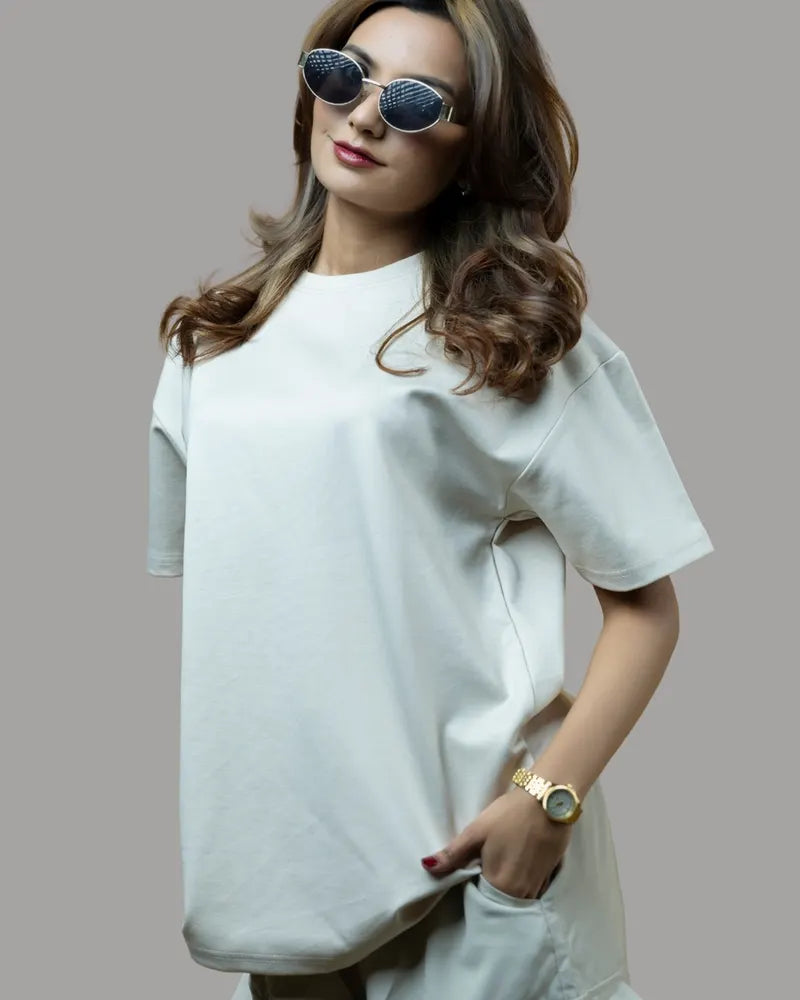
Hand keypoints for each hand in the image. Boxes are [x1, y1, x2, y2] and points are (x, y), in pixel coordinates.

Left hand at [420, 786, 572, 898]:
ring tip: (503, 866)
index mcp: (500, 884)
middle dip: (492, 892)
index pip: (482, 900)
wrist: (549, 800)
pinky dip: (525, 883)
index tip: (473, 875)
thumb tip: (426, 867)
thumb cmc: (509, 815)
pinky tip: (521, 865)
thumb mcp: (476, 832)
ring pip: (520, 897)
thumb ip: (452, 854)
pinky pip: (534, 889)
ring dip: (510, 890)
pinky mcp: (551, 874)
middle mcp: (521, 892)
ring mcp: (539, 885)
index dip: (475, 890)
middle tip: (487, 867)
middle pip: (501, 901)